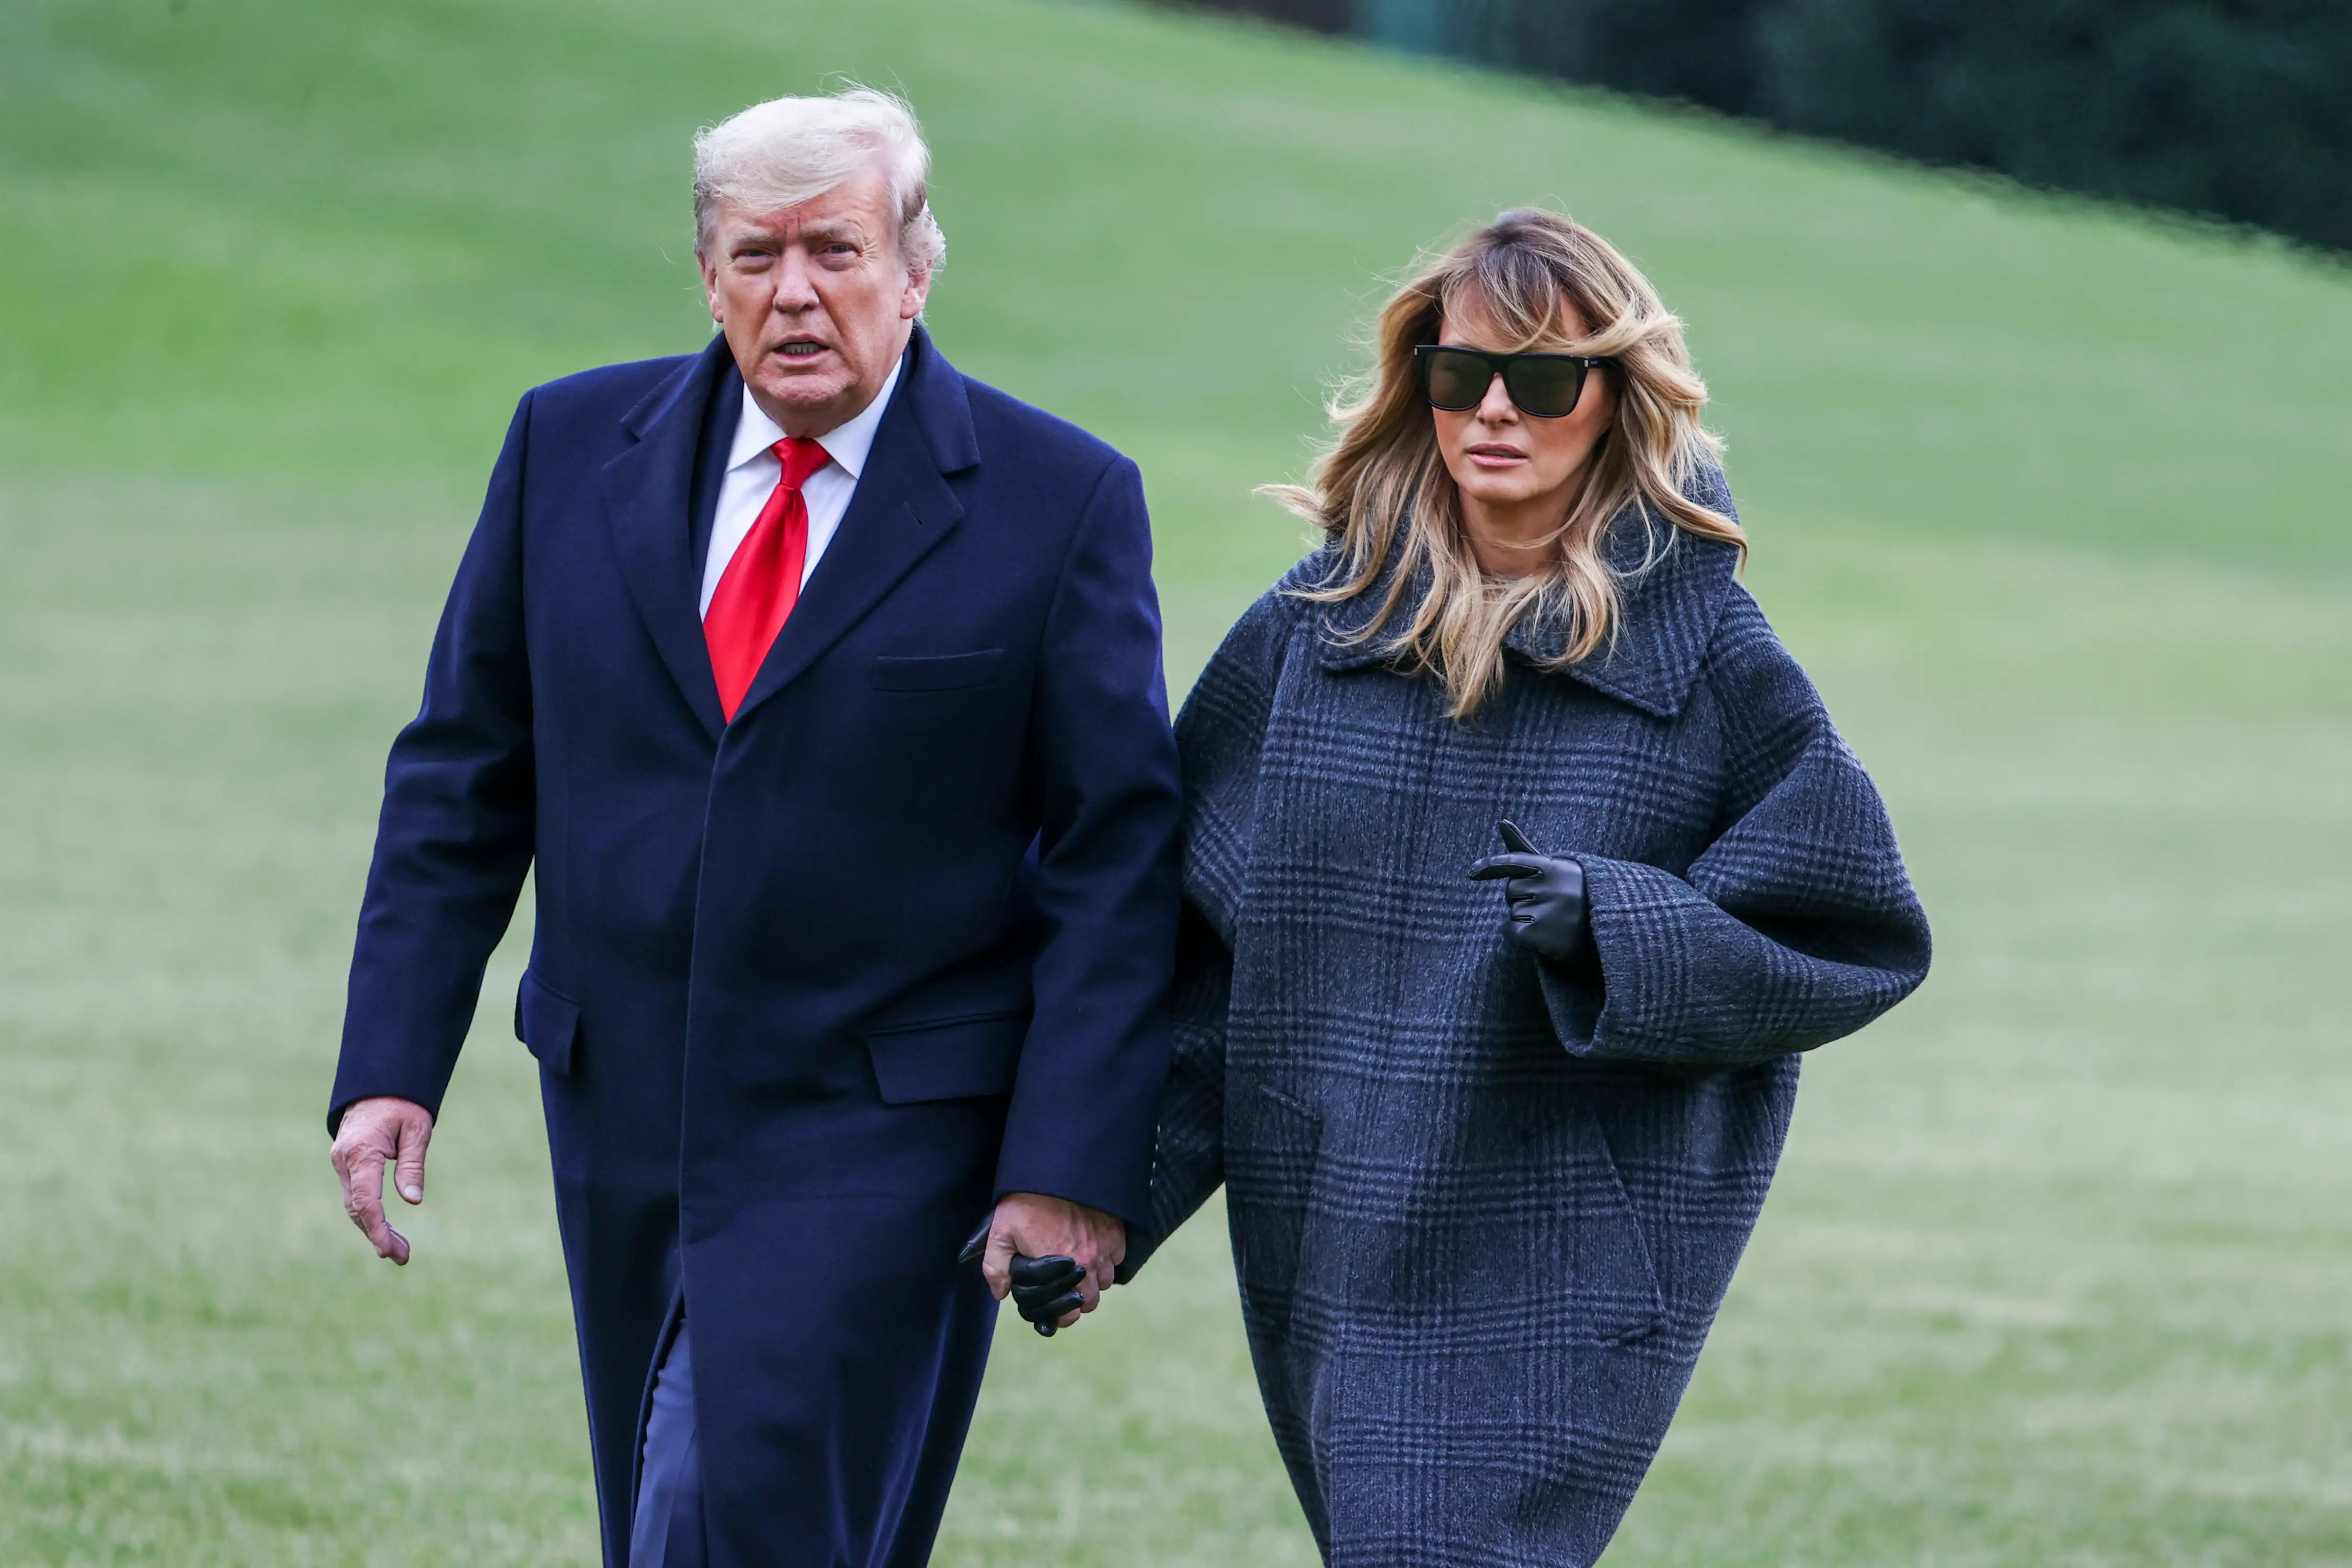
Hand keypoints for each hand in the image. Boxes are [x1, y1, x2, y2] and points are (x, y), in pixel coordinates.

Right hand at [330, 1095, 434, 1264]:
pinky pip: (355, 1195)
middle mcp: (344, 1160)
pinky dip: (369, 1214)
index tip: (388, 1250)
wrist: (378, 1083)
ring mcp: (342, 1163)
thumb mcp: (416, 1129)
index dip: (376, 1227)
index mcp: (361, 1151)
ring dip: (374, 1228)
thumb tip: (413, 1200)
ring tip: (400, 1251)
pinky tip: (386, 1231)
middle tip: (402, 1257)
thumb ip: (412, 1164)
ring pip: (354, 1205)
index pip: (365, 1199)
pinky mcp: (346, 1165)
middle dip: (378, 1234)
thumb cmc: (402, 1104)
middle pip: (357, 1208)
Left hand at [981, 1193, 1124, 1331]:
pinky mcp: (1116, 1231)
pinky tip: (1092, 1248)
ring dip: (1093, 1279)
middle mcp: (1089, 1262)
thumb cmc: (1025, 1202)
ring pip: (1106, 1280)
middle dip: (1078, 1299)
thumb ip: (996, 1268)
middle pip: (1092, 1300)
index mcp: (1060, 1270)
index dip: (1061, 1315)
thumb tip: (1002, 1292)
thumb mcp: (999, 1234)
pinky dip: (1108, 1258)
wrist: (1055, 1169)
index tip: (1054, 1307)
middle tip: (1064, 1286)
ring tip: (1078, 1267)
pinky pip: (1118, 1256)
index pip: (1071, 1313)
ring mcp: (1106, 1246)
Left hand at [1468, 819, 1589, 962]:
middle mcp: (1550, 886)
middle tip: (1551, 906)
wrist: (1610, 933)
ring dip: (1526, 919)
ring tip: (1554, 922)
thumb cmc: (1579, 896)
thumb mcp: (1556, 869)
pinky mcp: (1540, 935)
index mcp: (1555, 867)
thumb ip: (1525, 849)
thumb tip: (1502, 821)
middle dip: (1524, 898)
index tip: (1471, 873)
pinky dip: (1520, 937)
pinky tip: (1543, 937)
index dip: (1490, 866)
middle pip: (1511, 891)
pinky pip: (1511, 932)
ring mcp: (1545, 911)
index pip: (1514, 862)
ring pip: (1512, 912)